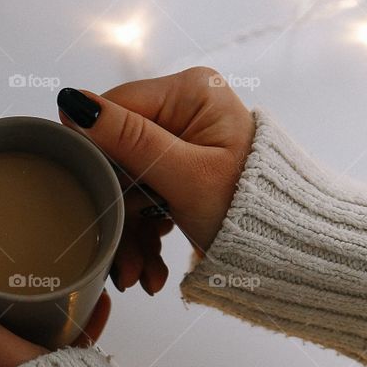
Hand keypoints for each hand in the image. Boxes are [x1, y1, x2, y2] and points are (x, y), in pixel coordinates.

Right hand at [57, 68, 254, 293]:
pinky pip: (146, 194)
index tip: (89, 201)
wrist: (293, 249)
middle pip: (119, 154)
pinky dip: (145, 232)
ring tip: (137, 276)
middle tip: (120, 261)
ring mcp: (182, 139)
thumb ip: (128, 139)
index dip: (95, 157)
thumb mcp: (185, 177)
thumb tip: (73, 101)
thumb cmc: (250, 210)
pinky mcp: (181, 169)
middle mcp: (184, 107)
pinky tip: (149, 267)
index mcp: (189, 91)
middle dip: (118, 210)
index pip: (114, 112)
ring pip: (129, 182)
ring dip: (130, 233)